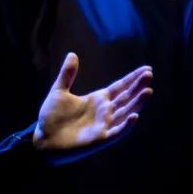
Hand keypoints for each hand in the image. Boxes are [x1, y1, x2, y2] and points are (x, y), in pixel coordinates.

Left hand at [34, 53, 151, 151]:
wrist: (43, 139)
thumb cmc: (52, 117)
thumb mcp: (59, 91)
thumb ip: (67, 74)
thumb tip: (72, 54)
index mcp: (98, 100)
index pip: (120, 87)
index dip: (132, 78)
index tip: (147, 69)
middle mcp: (105, 112)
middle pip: (126, 97)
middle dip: (138, 86)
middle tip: (149, 74)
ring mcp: (104, 125)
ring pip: (125, 112)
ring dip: (137, 103)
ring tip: (148, 91)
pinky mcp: (100, 139)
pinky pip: (117, 132)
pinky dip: (126, 125)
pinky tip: (134, 116)